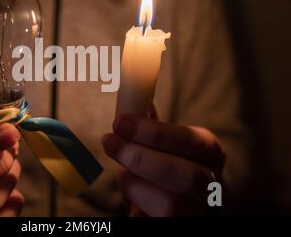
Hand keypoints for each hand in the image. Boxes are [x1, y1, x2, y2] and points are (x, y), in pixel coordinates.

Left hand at [102, 114, 224, 216]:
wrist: (182, 205)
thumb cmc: (167, 165)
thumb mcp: (165, 143)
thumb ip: (152, 125)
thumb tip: (131, 97)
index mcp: (210, 155)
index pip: (192, 142)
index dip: (156, 133)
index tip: (121, 122)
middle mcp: (211, 187)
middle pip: (186, 176)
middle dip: (140, 158)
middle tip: (109, 142)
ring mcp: (198, 213)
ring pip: (170, 204)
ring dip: (135, 184)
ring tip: (123, 173)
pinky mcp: (178, 226)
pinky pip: (151, 220)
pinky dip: (135, 206)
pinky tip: (132, 197)